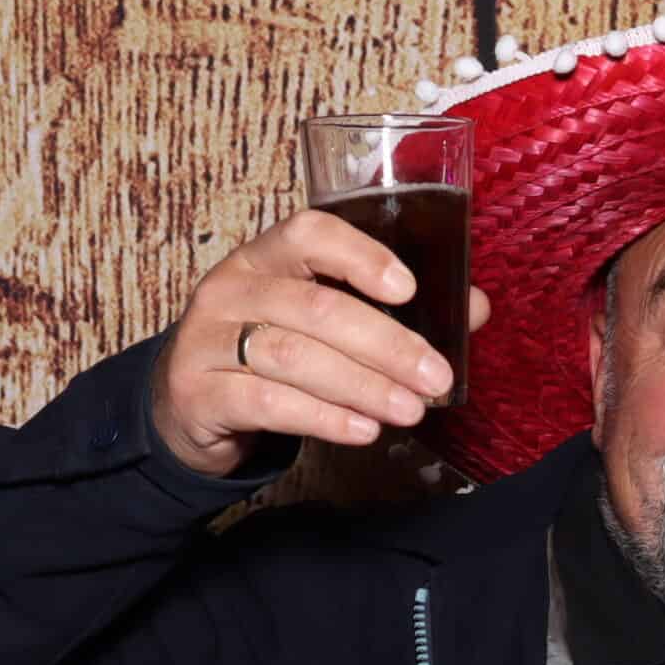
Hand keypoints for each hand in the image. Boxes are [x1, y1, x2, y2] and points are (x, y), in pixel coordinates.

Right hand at [147, 209, 491, 475]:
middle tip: (435, 378)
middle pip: (316, 307)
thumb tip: (474, 308)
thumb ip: (391, 312)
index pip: (309, 234)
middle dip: (386, 345)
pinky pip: (268, 402)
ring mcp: (208, 338)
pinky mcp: (200, 390)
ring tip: (410, 410)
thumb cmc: (268, 354)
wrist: (189, 405)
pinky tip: (363, 430)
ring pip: (294, 355)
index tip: (408, 290)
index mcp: (265, 257)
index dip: (360, 257)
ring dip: (362, 386)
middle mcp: (231, 288)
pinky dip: (323, 418)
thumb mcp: (319, 323)